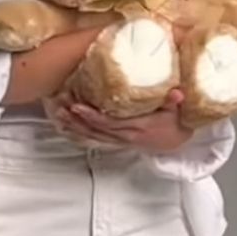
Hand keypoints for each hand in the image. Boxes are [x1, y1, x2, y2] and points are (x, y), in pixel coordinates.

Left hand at [45, 89, 191, 152]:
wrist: (178, 140)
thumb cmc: (176, 122)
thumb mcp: (177, 110)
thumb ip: (174, 102)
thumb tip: (177, 93)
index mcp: (138, 126)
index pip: (110, 122)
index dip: (92, 116)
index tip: (77, 106)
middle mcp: (127, 136)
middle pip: (97, 129)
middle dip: (77, 119)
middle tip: (60, 106)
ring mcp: (122, 140)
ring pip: (94, 136)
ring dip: (76, 127)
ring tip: (59, 115)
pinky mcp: (119, 142)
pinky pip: (97, 140)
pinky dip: (82, 135)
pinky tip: (69, 129)